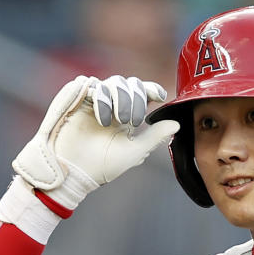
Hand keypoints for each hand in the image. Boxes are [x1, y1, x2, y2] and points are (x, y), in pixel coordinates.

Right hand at [12, 75, 179, 214]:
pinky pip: (93, 85)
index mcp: (127, 117)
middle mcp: (112, 106)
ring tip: (114, 121)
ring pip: (114, 81)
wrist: (76, 172)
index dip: (152, 89)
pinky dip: (101, 98)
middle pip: (130, 83)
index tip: (161, 95)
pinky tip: (102, 118)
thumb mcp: (135, 151)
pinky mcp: (78, 100)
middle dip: (135, 98)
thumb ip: (155, 137)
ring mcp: (95, 101)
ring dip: (119, 98)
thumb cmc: (104, 166)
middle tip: (131, 121)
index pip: (143, 93)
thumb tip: (177, 124)